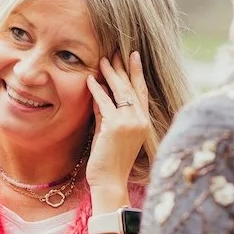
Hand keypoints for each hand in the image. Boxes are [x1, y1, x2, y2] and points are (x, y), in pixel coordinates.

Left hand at [85, 52, 150, 196]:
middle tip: (115, 50)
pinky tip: (90, 80)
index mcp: (144, 122)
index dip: (137, 72)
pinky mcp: (116, 127)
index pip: (142, 92)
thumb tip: (100, 95)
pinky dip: (97, 90)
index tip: (133, 55)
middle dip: (123, 67)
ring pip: (121, 92)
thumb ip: (107, 115)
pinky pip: (105, 103)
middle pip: (132, 87)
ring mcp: (130, 123)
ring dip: (111, 74)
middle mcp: (140, 120)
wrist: (110, 182)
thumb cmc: (109, 162)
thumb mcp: (111, 133)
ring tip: (103, 59)